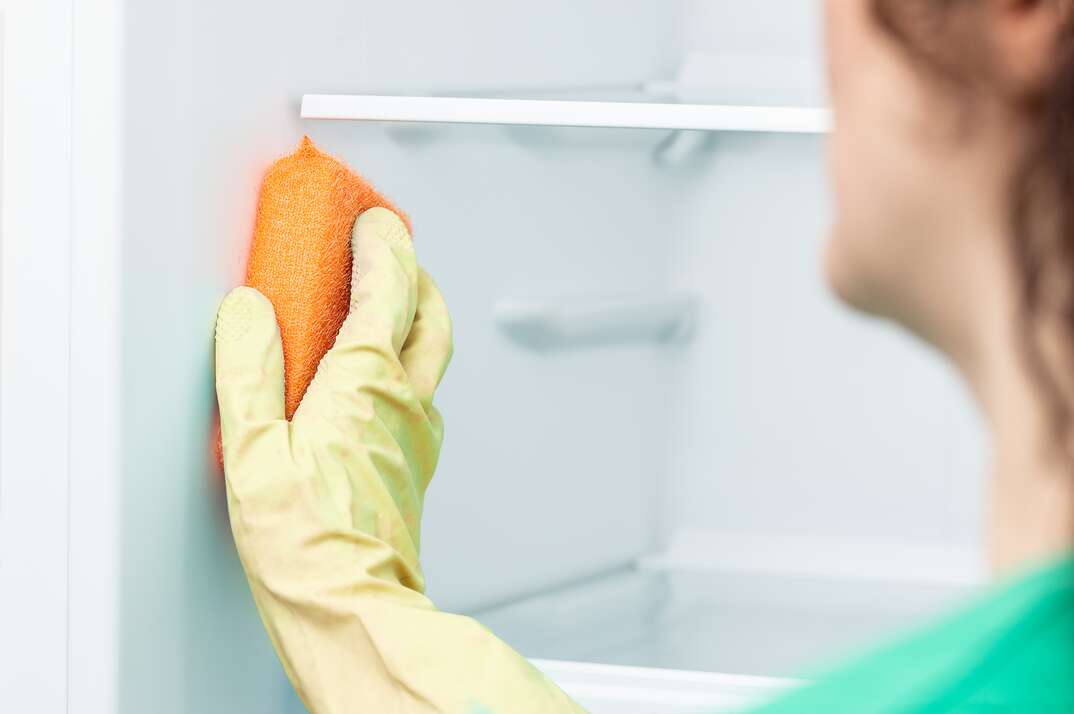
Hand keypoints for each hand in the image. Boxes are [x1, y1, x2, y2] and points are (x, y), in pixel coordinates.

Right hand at [214, 208, 583, 712]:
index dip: (384, 246)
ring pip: (433, 351)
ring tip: (384, 300)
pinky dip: (407, 359)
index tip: (374, 221)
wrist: (354, 609)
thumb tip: (248, 312)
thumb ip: (249, 373)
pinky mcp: (415, 463)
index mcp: (365, 385)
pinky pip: (422, 391)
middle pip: (431, 313)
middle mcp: (404, 400)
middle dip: (414, 271)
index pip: (389, 290)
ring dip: (416, 312)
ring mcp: (417, 433)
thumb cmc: (305, 545)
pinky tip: (376, 376)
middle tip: (390, 250)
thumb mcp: (254, 452)